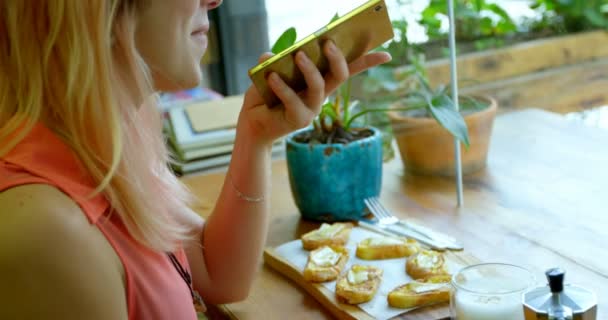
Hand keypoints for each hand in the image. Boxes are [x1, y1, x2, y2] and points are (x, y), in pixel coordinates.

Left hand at [237, 40, 391, 146]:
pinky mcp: (298, 120)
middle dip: (337, 58)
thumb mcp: (269, 73)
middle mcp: (320, 96)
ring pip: (319, 86)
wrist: (252, 126)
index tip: (386, 55)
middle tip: (327, 43)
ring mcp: (312, 109)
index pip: (347, 70)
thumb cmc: (264, 97)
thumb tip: (271, 56)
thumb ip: (273, 62)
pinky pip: (293, 101)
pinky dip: (282, 87)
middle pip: (340, 75)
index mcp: (319, 82)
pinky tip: (272, 77)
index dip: (367, 62)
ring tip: (298, 55)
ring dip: (310, 68)